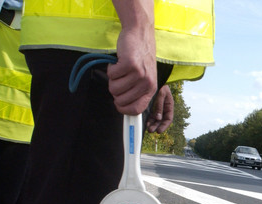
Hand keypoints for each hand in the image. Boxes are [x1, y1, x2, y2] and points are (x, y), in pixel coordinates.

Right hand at [108, 0, 156, 114]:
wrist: (140, 35)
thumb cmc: (140, 58)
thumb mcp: (144, 78)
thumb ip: (137, 93)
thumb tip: (125, 109)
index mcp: (151, 90)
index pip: (136, 110)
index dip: (123, 109)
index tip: (118, 105)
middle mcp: (147, 84)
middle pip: (121, 100)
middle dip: (115, 91)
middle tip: (120, 79)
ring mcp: (139, 74)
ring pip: (114, 88)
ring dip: (113, 79)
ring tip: (121, 69)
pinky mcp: (130, 64)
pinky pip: (111, 74)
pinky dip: (111, 68)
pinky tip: (119, 62)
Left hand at [146, 85, 173, 132]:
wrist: (153, 76)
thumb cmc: (159, 83)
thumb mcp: (161, 93)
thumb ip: (159, 105)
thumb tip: (158, 118)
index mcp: (169, 105)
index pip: (168, 118)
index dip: (164, 126)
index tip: (159, 131)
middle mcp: (163, 107)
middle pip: (161, 120)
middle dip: (157, 126)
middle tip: (151, 130)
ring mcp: (156, 107)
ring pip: (155, 119)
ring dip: (152, 124)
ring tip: (148, 128)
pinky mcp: (150, 106)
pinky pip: (150, 115)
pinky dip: (148, 119)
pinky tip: (145, 123)